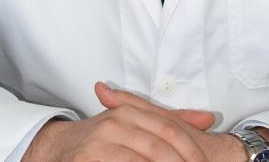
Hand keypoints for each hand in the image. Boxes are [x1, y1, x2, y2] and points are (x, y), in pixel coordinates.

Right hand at [24, 81, 233, 161]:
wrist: (60, 147)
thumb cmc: (105, 137)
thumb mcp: (134, 122)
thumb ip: (169, 120)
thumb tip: (207, 119)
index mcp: (129, 111)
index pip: (169, 128)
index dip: (190, 148)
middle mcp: (114, 123)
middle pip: (158, 148)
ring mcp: (99, 144)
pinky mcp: (87, 161)